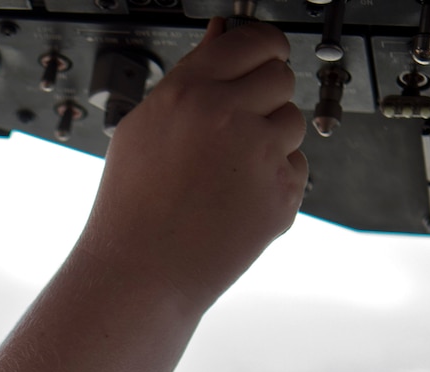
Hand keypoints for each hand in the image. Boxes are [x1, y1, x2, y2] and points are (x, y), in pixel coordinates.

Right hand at [0, 20, 304, 371]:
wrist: (139, 277)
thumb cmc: (132, 208)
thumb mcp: (144, 128)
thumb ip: (191, 79)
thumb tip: (225, 37)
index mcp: (190, 90)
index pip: (256, 40)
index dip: (263, 50)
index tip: (261, 60)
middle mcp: (229, 116)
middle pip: (282, 78)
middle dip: (266, 99)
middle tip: (236, 130)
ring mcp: (260, 157)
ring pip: (294, 124)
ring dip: (272, 143)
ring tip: (226, 176)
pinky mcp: (281, 196)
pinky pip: (297, 172)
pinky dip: (275, 185)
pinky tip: (234, 203)